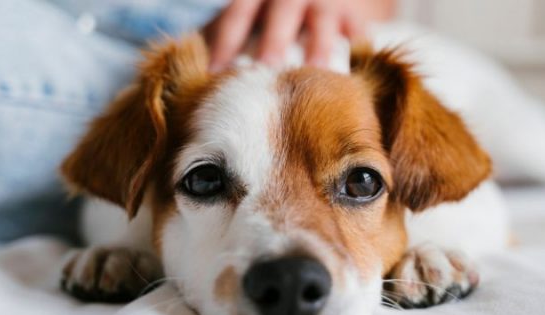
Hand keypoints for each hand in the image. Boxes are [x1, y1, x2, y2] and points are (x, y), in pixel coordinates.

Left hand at [203, 0, 394, 71]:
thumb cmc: (269, 16)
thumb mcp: (246, 17)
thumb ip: (221, 38)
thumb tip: (185, 75)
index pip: (237, 15)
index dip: (225, 43)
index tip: (215, 76)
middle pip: (281, 14)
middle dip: (273, 43)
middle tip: (266, 73)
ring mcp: (325, 2)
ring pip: (322, 21)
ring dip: (318, 50)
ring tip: (314, 78)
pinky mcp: (355, 15)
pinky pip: (359, 32)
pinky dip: (357, 50)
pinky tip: (354, 77)